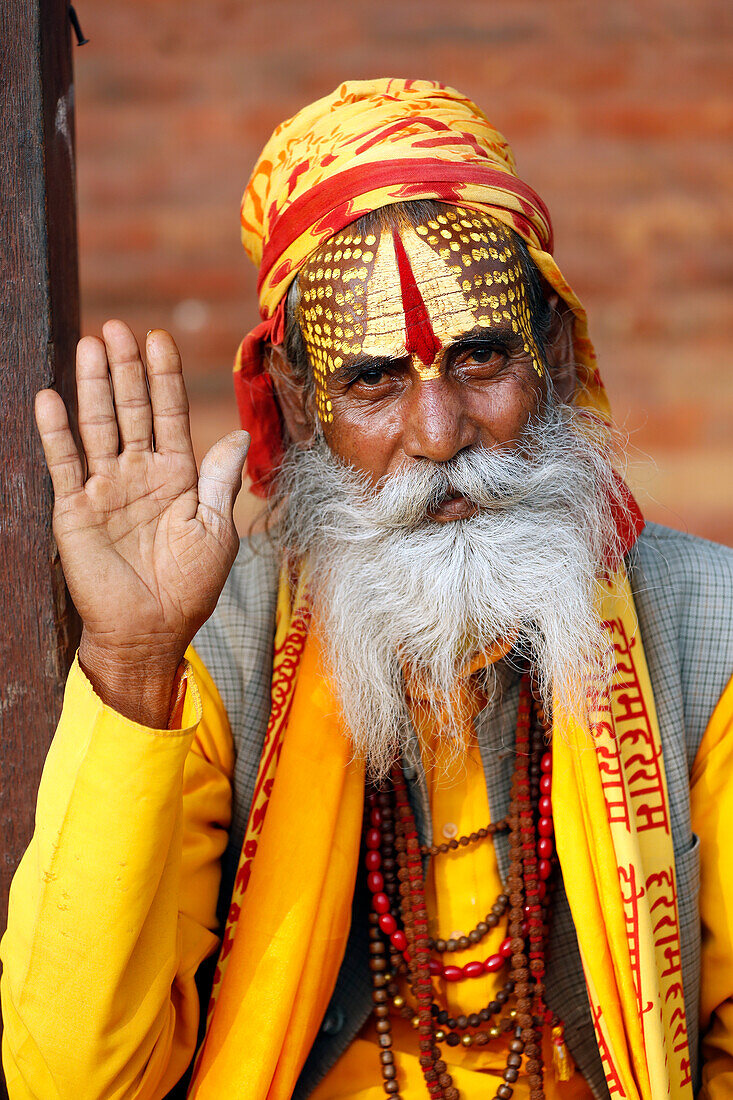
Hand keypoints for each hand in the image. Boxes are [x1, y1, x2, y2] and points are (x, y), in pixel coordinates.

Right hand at [35, 320, 249, 725]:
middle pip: (132, 410)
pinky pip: (64, 463)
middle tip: (117, 328)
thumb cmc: (190, 585)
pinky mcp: (74, 509)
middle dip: (126, 370)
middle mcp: (139, 474)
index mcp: (177, 476)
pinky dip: (56, 432)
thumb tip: (236, 434)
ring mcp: (105, 488)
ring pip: (98, 426)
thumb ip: (219, 480)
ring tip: (89, 346)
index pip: (169, 414)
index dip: (164, 378)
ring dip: (94, 387)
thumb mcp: (216, 530)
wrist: (152, 631)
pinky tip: (49, 397)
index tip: (158, 339)